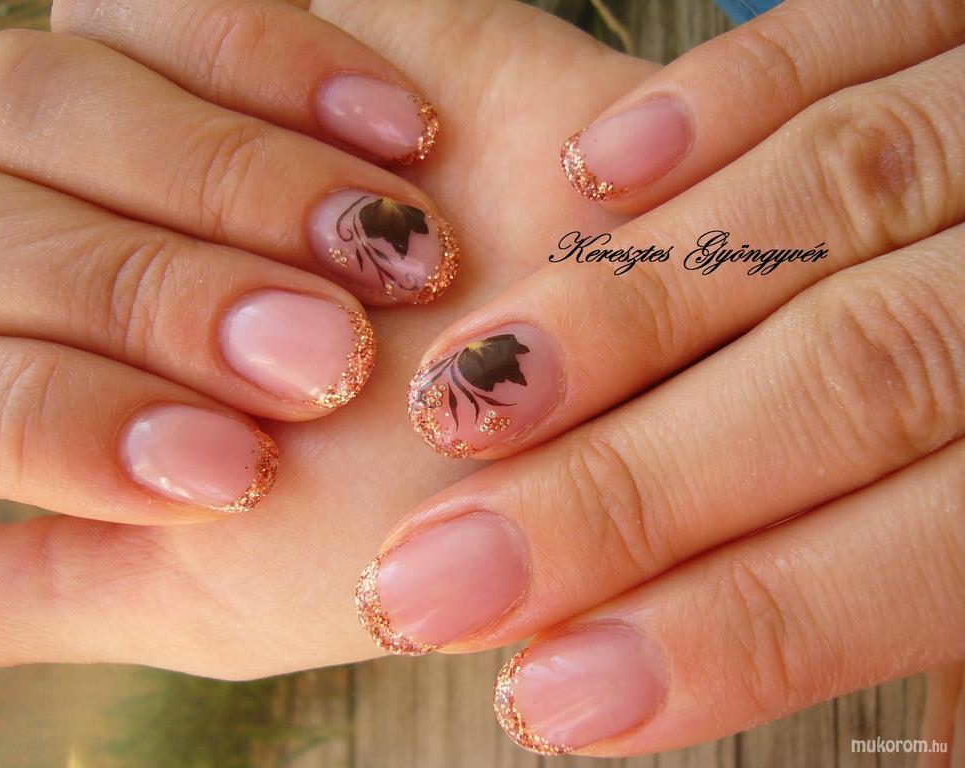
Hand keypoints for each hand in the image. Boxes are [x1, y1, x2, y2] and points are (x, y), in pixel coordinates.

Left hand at [0, 0, 653, 673]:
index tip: (233, 472)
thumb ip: (42, 597)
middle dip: (150, 299)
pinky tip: (405, 145)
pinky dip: (276, 69)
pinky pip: (160, 4)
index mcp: (38, 385)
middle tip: (325, 361)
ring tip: (392, 256)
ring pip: (32, 91)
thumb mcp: (220, 597)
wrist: (590, 396)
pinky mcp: (222, 35)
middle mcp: (56, 249)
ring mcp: (126, 127)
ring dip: (226, 187)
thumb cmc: (412, 510)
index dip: (61, 419)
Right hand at [357, 0, 964, 755]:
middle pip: (851, 374)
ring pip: (826, 195)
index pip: (922, 549)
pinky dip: (713, 100)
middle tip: (437, 572)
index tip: (553, 697)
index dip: (732, 633)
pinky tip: (585, 175)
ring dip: (620, 306)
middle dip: (625, 487)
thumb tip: (897, 759)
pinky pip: (847, 29)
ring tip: (461, 395)